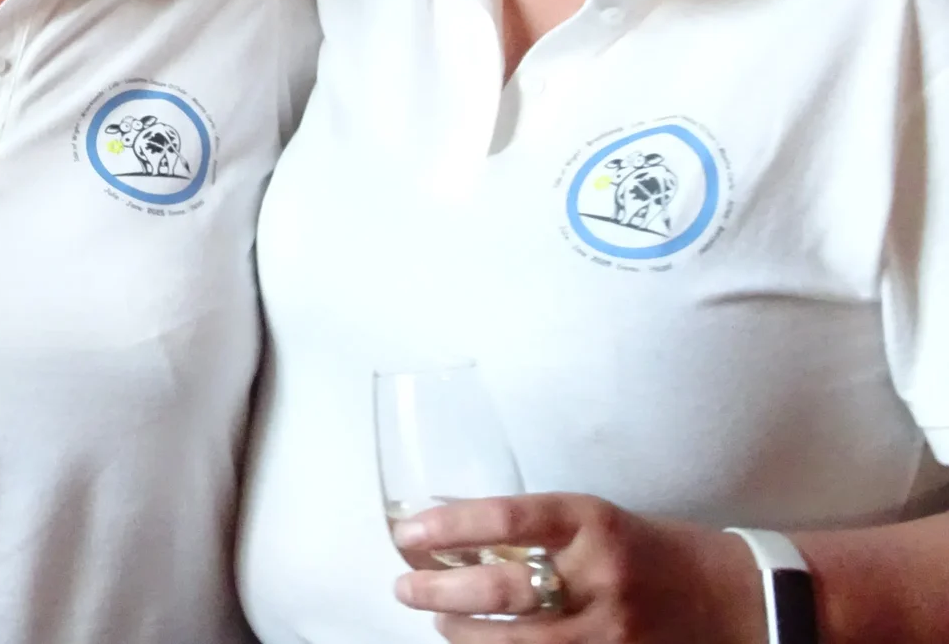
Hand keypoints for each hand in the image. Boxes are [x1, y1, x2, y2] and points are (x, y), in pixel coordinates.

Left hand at [392, 494, 762, 641]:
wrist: (742, 600)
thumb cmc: (658, 551)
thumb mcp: (599, 521)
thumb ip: (538, 529)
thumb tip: (455, 531)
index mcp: (594, 522)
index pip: (505, 516)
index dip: (448, 526)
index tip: (407, 534)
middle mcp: (600, 575)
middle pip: (501, 588)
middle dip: (440, 591)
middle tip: (405, 587)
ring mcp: (612, 629)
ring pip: (517, 643)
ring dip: (464, 634)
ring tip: (438, 622)